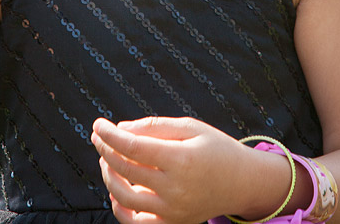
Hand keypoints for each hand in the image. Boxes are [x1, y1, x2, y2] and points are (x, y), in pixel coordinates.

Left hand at [91, 117, 261, 223]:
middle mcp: (176, 189)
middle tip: (99, 138)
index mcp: (182, 160)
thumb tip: (120, 129)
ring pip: (124, 198)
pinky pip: (135, 223)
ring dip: (109, 176)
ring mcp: (173, 211)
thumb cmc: (216, 149)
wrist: (242, 182)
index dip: (110, 135)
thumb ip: (154, 126)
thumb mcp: (191, 127)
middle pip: (125, 170)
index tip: (98, 125)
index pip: (133, 147)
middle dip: (105, 151)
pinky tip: (116, 189)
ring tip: (107, 159)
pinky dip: (119, 207)